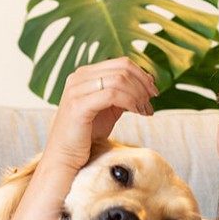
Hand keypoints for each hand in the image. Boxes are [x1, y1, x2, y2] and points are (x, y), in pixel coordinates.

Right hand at [41, 58, 159, 173]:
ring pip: (119, 80)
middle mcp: (78, 77)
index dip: (142, 75)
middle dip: (143, 85)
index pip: (120, 63)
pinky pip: (112, 95)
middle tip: (151, 102)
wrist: (65, 156)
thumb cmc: (87, 134)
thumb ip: (123, 93)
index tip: (153, 91)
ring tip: (144, 110)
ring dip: (138, 95)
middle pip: (122, 68)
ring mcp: (76, 90)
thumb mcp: (108, 108)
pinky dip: (130, 101)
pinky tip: (136, 112)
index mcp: (85, 74)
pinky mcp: (78, 105)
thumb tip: (148, 81)